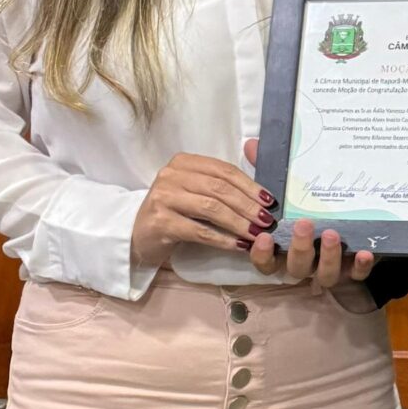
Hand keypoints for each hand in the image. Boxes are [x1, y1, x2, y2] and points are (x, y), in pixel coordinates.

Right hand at [130, 154, 273, 268]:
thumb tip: (262, 196)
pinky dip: (222, 239)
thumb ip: (220, 187)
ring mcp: (163, 197)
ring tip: (256, 234)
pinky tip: (238, 246)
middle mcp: (171, 175)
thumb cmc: (173, 214)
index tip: (269, 201)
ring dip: (238, 223)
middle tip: (267, 221)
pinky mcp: (160, 222)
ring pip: (211, 208)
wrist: (138, 236)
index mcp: (184, 162)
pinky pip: (199, 230)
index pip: (223, 170)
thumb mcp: (194, 193)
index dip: (250, 185)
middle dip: (247, 205)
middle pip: (219, 188)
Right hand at [240, 138, 374, 291]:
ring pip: (326, 275)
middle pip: (296, 267)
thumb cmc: (311, 203)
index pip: (265, 262)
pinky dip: (361, 266)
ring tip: (332, 233)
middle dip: (299, 248)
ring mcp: (331, 267)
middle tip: (304, 224)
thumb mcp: (290, 187)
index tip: (263, 236)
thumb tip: (253, 145)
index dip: (262, 254)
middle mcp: (306, 262)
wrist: (354, 212)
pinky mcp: (355, 268)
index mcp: (285, 248)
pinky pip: (358, 275)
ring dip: (328, 257)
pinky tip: (364, 252)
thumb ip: (270, 169)